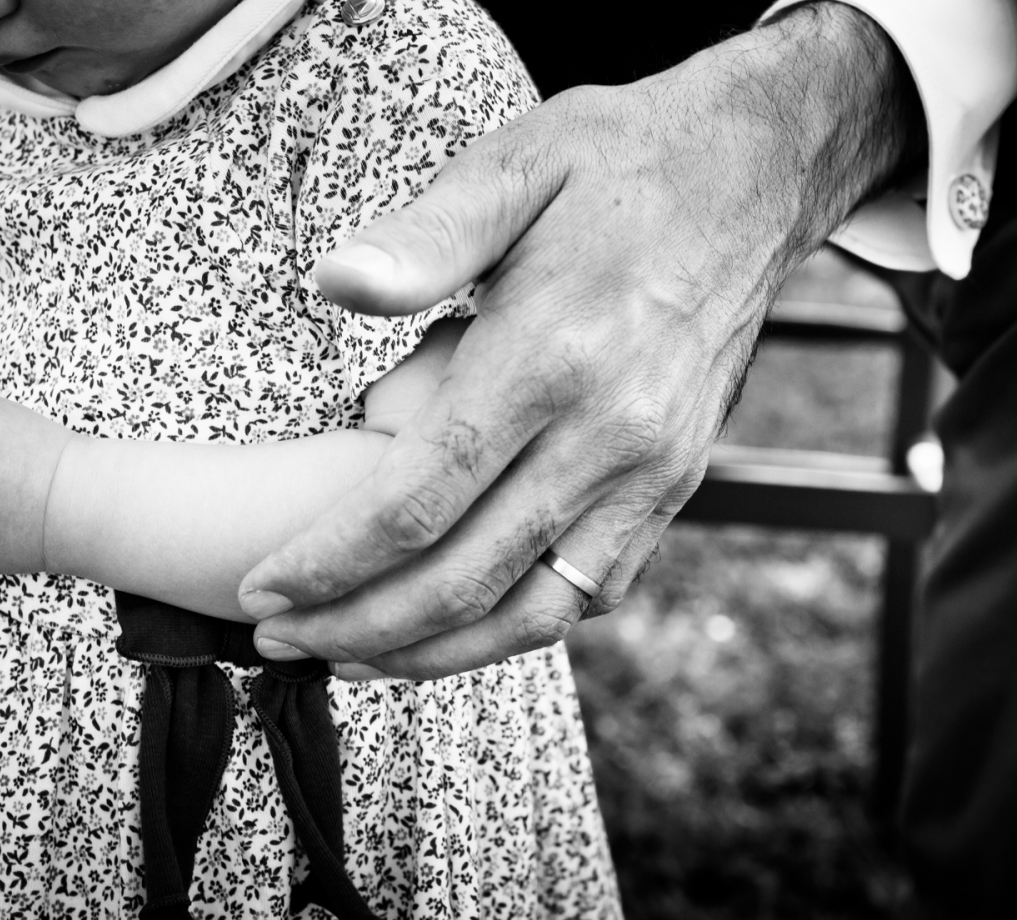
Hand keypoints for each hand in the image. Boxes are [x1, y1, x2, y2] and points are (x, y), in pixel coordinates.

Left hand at [239, 5, 921, 678]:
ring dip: (436, 653)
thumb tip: (328, 280)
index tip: (264, 590)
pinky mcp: (675, 487)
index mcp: (552, 356)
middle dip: (362, 626)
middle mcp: (611, 433)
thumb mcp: (513, 168)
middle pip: (468, 576)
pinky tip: (452, 627)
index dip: (333, 562)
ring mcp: (653, 471)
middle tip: (279, 639)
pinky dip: (515, 626)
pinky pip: (593, 592)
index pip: (420, 498)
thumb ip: (421, 238)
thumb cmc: (615, 165)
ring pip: (536, 612)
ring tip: (352, 658)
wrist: (751, 179)